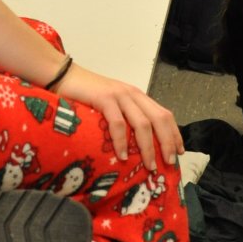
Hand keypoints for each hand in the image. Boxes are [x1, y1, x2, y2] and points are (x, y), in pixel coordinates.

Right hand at [61, 64, 182, 170]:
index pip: (164, 114)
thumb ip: (125, 117)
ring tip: (150, 166)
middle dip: (168, 142)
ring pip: (143, 123)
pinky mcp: (104, 99)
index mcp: (138, 96)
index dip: (174, 133)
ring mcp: (119, 96)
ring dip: (149, 147)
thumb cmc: (85, 95)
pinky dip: (122, 142)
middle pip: (160, 119)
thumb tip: (135, 145)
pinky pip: (118, 124)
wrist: (63, 75)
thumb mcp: (112, 105)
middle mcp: (133, 94)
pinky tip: (123, 156)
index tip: (179, 152)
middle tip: (169, 162)